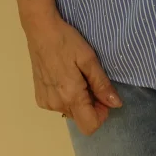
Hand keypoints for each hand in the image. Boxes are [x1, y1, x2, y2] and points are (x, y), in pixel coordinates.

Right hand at [23, 12, 122, 135]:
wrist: (41, 30)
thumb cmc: (67, 41)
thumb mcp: (89, 59)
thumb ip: (102, 84)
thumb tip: (116, 104)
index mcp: (70, 96)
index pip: (90, 125)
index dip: (101, 114)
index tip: (102, 95)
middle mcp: (56, 104)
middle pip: (81, 118)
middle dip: (91, 104)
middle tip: (89, 79)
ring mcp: (45, 102)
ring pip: (70, 112)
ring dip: (78, 100)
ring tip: (76, 75)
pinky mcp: (39, 97)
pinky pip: (59, 105)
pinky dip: (66, 96)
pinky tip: (64, 77)